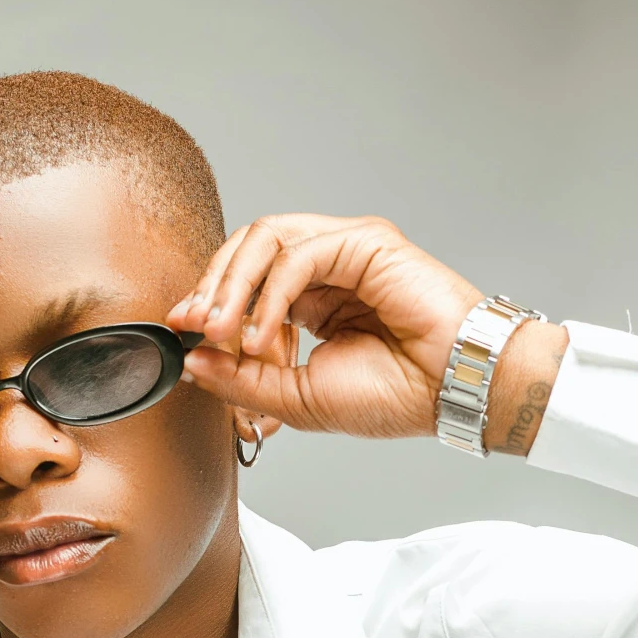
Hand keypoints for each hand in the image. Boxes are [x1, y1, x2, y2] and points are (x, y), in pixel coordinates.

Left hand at [168, 214, 563, 448]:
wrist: (455, 394)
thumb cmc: (397, 396)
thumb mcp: (297, 398)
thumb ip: (242, 379)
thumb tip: (191, 360)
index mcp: (313, 300)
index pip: (243, 281)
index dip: (207, 303)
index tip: (182, 334)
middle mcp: (327, 268)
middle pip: (245, 249)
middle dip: (210, 288)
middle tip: (192, 326)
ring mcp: (346, 249)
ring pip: (265, 239)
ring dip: (232, 285)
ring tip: (221, 330)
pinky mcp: (364, 242)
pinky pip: (296, 256)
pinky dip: (270, 297)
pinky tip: (265, 337)